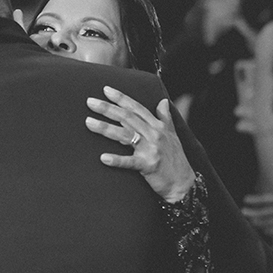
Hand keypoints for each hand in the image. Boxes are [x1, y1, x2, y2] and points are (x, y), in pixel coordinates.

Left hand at [86, 86, 194, 202]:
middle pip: (128, 118)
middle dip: (108, 108)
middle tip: (90, 102)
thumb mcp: (172, 135)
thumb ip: (165, 117)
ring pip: (126, 135)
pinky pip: (130, 162)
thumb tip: (163, 101)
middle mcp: (154, 134)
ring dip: (106, 128)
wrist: (183, 183)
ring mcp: (151, 150)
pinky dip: (117, 160)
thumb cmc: (175, 159)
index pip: (137, 108)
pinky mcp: (148, 166)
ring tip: (88, 122)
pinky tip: (103, 157)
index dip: (121, 98)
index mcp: (158, 126)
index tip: (106, 90)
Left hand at [243, 169, 272, 235]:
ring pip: (271, 223)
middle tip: (243, 211)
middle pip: (266, 213)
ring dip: (259, 222)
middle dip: (253, 212)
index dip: (255, 200)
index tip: (245, 199)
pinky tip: (264, 229)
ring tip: (251, 220)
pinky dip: (271, 230)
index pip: (266, 199)